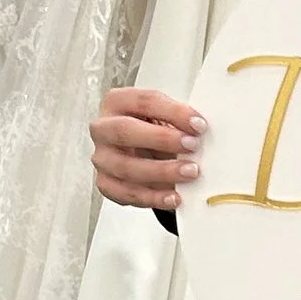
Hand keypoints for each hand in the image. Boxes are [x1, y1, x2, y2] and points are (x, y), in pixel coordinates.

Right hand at [91, 86, 202, 208]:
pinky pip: (126, 193)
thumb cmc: (151, 129)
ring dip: (161, 171)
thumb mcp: (164, 117)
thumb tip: (199, 130)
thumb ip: (177, 120)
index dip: (173, 112)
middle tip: (191, 146)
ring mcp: (102, 157)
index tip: (198, 124)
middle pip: (125, 131)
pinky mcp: (105, 183)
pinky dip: (152, 197)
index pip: (144, 102)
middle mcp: (103, 129)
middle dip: (162, 139)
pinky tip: (173, 197)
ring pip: (126, 167)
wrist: (139, 151)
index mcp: (117, 102)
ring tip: (189, 172)